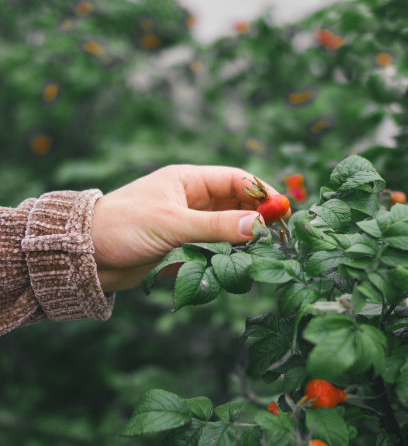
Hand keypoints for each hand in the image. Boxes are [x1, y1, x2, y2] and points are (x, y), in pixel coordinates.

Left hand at [91, 164, 287, 291]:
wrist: (86, 255)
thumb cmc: (123, 226)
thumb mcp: (172, 223)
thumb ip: (216, 226)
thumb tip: (258, 226)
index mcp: (188, 180)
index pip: (235, 179)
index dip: (262, 192)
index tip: (283, 209)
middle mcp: (191, 200)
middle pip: (235, 205)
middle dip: (256, 218)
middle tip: (279, 235)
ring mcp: (188, 225)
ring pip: (226, 230)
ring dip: (242, 240)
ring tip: (262, 252)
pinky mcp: (182, 248)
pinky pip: (213, 251)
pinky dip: (226, 258)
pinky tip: (238, 266)